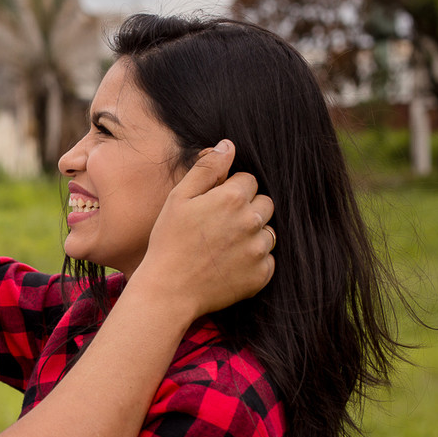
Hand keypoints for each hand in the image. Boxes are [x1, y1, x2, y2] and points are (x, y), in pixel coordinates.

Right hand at [136, 140, 275, 318]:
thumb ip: (206, 169)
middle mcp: (251, 221)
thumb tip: (228, 146)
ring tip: (223, 247)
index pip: (249, 181)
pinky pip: (268, 259)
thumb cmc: (169, 241)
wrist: (169, 291)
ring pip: (268, 232)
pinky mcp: (261, 275)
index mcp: (232, 198)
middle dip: (247, 209)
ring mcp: (259, 250)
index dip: (230, 190)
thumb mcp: (179, 198)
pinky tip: (230, 264)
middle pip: (265, 203)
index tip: (213, 206)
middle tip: (218, 226)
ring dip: (252, 235)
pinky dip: (254, 260)